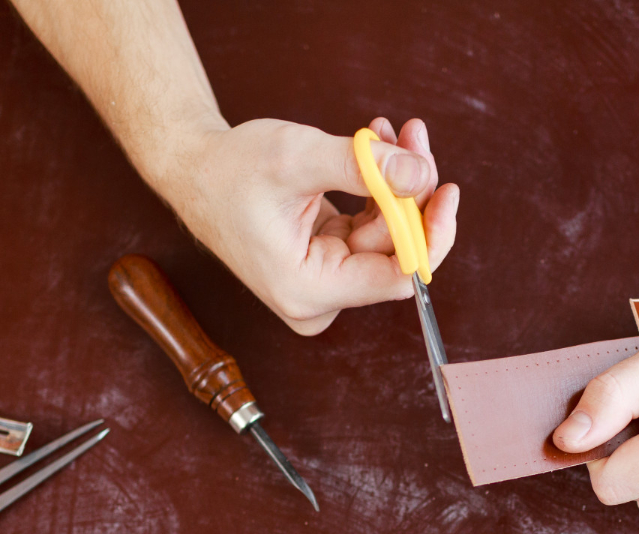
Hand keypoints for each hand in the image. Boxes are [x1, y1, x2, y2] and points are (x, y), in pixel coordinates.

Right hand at [159, 116, 459, 334]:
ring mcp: (323, 280)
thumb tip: (423, 174)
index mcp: (308, 290)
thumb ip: (363, 168)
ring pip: (386, 235)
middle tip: (414, 137)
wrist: (193, 170)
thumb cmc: (231, 169)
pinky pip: (369, 227)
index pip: (397, 278)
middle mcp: (318, 297)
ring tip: (392, 131)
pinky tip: (375, 147)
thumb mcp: (297, 159)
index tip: (445, 188)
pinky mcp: (326, 260)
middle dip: (411, 192)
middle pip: (395, 253)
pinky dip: (378, 188)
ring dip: (395, 181)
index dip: (429, 233)